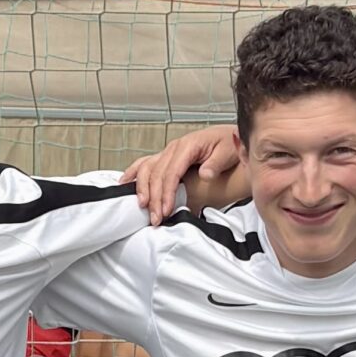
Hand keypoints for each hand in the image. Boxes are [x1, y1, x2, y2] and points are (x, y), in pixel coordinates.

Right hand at [124, 124, 239, 217]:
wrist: (230, 137)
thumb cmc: (229, 145)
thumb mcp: (229, 151)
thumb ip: (216, 163)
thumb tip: (205, 174)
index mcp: (187, 146)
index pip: (171, 172)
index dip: (167, 193)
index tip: (166, 210)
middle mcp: (174, 148)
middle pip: (156, 174)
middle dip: (154, 198)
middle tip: (156, 218)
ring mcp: (168, 152)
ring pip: (147, 169)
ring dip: (142, 189)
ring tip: (142, 207)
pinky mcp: (166, 157)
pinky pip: (145, 164)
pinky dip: (134, 174)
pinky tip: (124, 183)